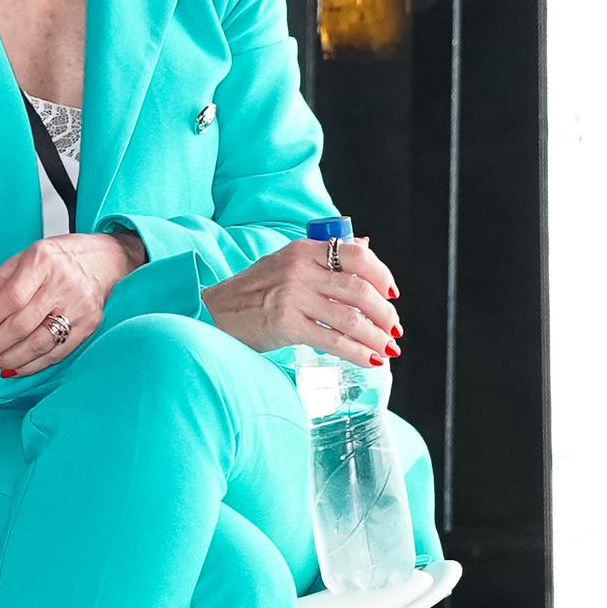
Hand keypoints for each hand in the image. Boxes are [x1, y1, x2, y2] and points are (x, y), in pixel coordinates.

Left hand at [0, 232, 139, 377]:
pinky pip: (58, 353)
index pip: (12, 298)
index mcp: (43, 262)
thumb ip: (0, 279)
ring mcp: (79, 309)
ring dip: (12, 359)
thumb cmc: (60, 258)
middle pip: (23, 325)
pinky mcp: (89, 326)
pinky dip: (34, 365)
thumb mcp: (25, 255)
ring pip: (40, 344)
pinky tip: (16, 368)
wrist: (105, 260)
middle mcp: (63, 286)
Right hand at [201, 236, 403, 367]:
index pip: (356, 255)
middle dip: (384, 313)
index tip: (392, 293)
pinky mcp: (285, 325)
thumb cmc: (251, 291)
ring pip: (351, 318)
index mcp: (302, 250)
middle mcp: (299, 271)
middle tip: (393, 328)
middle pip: (359, 289)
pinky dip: (357, 353)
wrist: (213, 312)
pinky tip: (370, 360)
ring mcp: (292, 298)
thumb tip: (366, 247)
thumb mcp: (285, 263)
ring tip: (387, 348)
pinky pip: (333, 340)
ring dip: (376, 337)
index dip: (382, 274)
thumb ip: (324, 257)